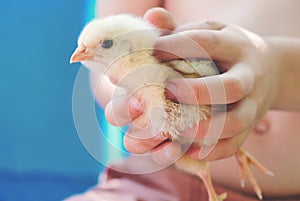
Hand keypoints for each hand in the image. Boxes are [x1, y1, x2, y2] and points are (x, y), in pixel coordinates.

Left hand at [98, 8, 280, 162]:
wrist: (268, 69)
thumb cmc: (228, 52)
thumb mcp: (211, 34)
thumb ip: (180, 30)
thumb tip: (151, 16)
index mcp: (235, 46)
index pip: (206, 43)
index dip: (178, 46)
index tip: (153, 50)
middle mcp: (248, 75)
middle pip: (230, 87)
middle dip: (197, 92)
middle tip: (167, 91)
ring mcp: (253, 103)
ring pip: (237, 122)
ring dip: (207, 129)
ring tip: (178, 131)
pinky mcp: (251, 125)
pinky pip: (237, 143)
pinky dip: (215, 151)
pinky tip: (191, 152)